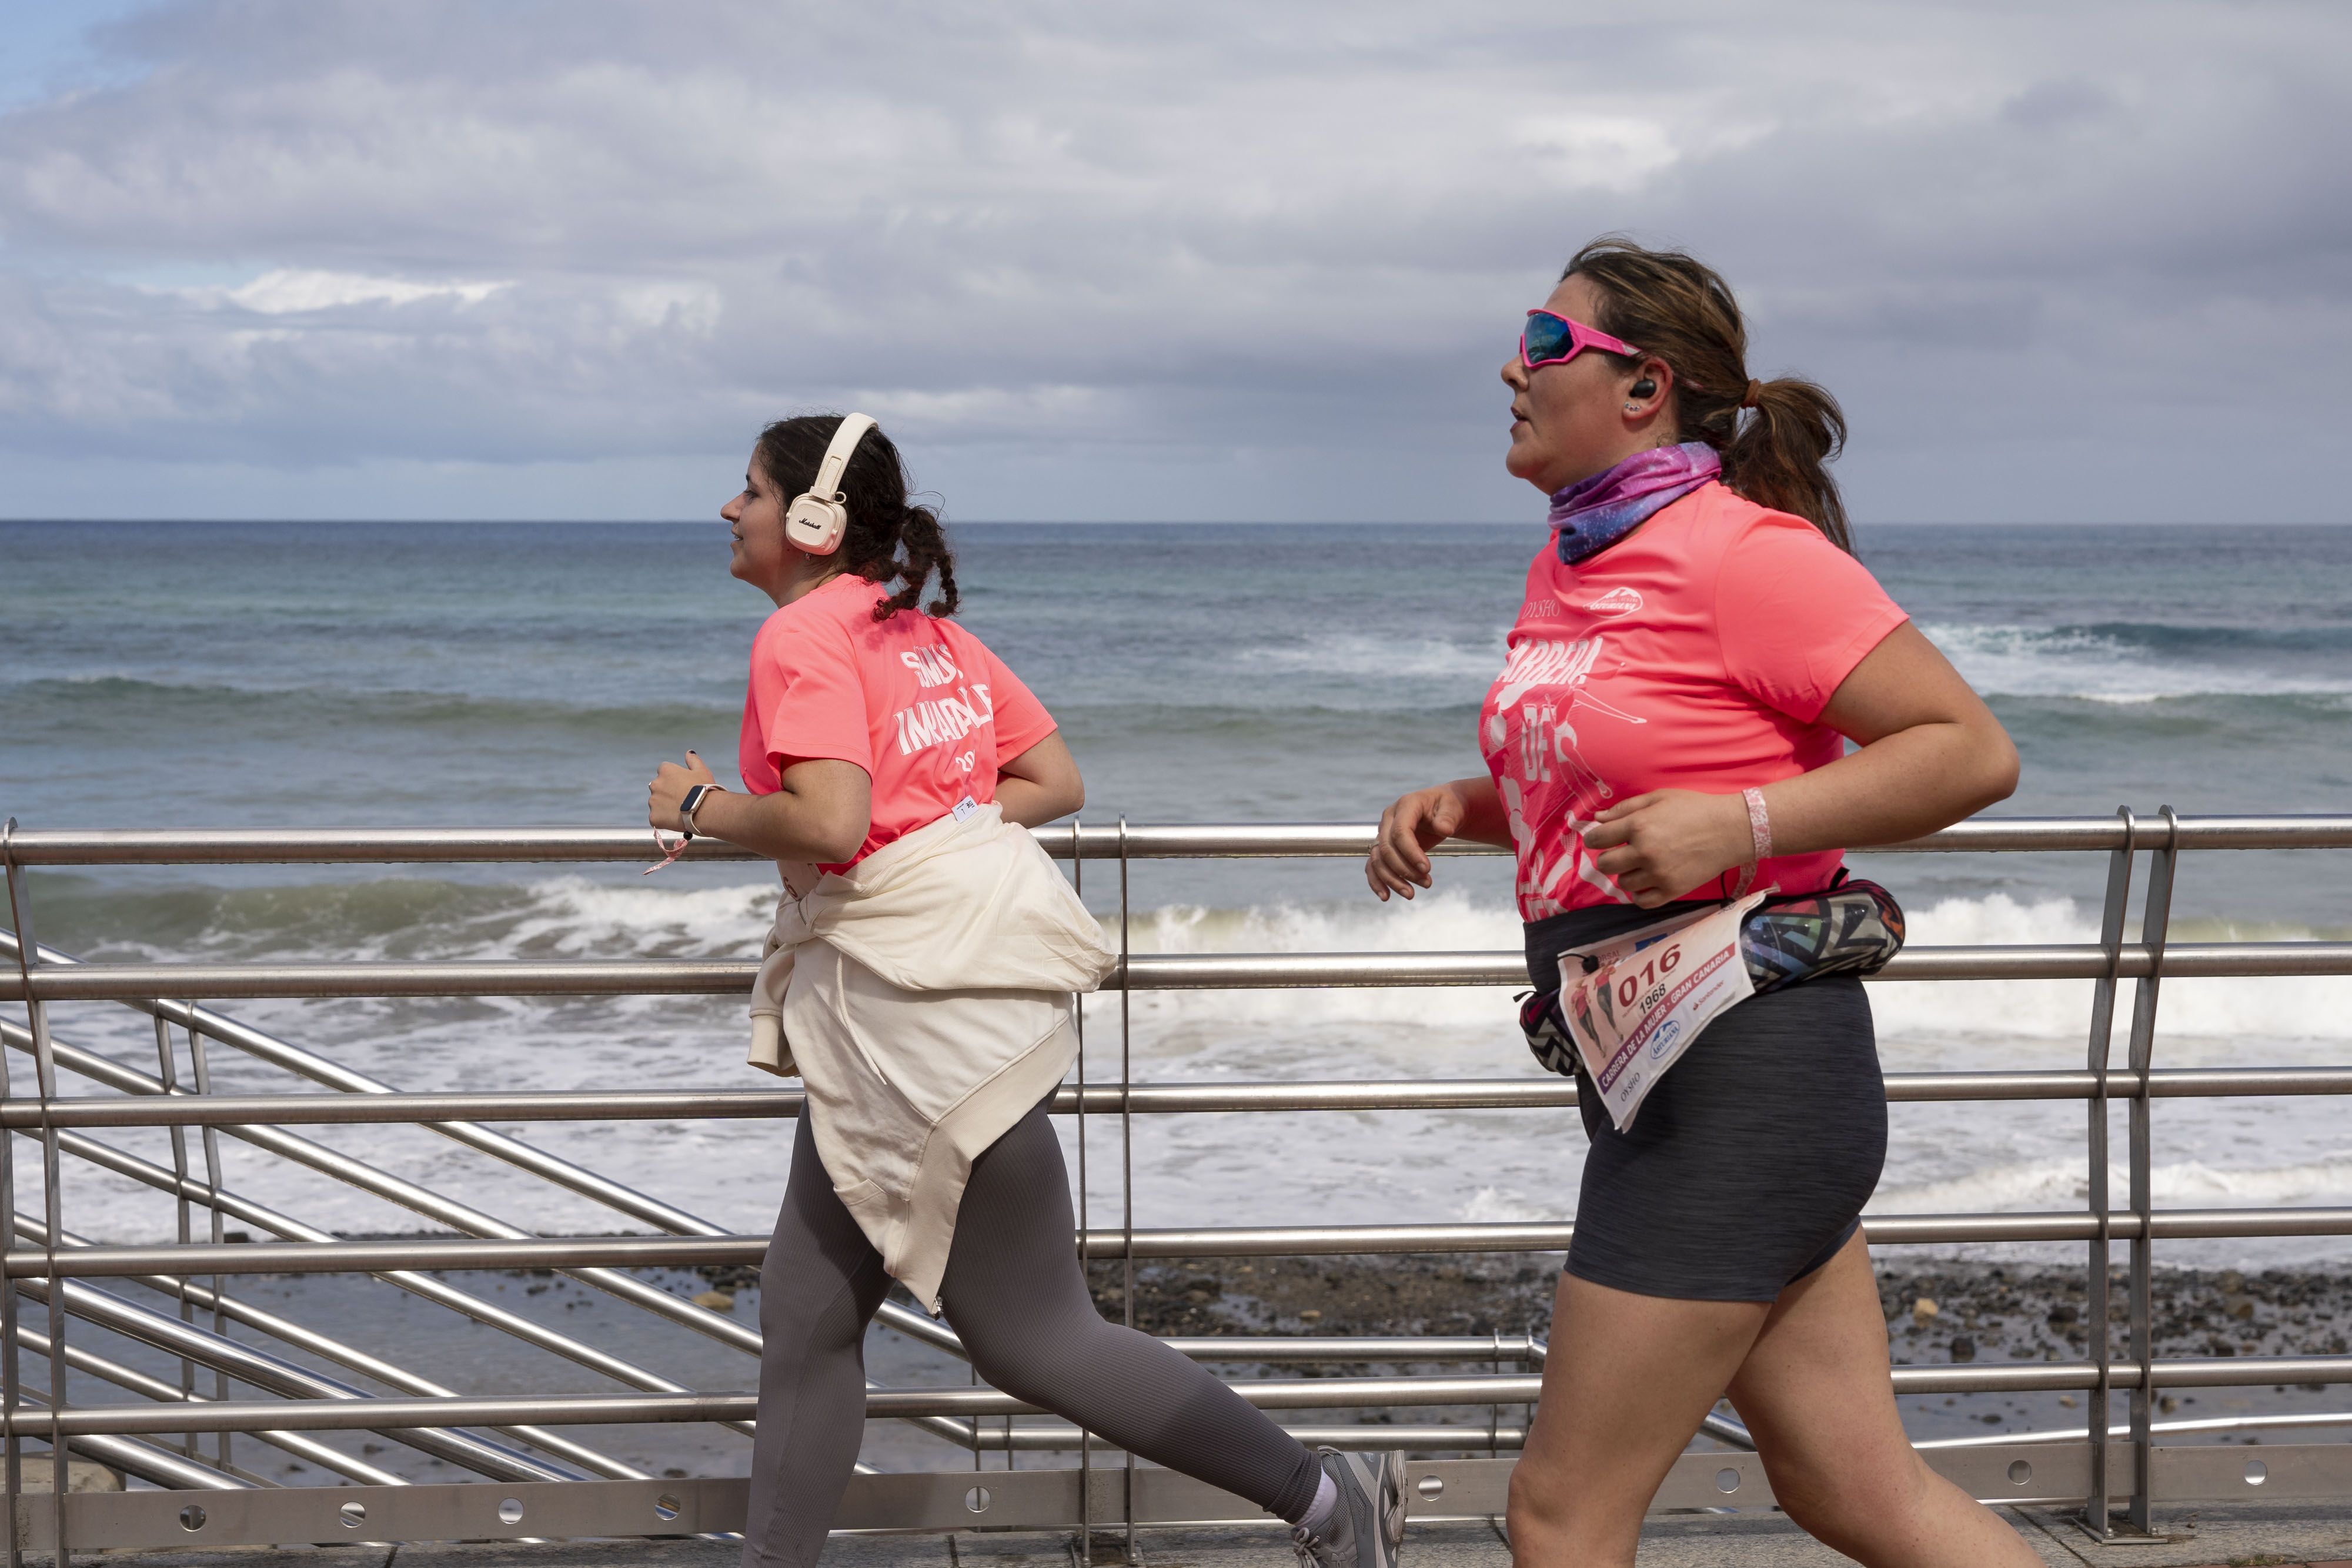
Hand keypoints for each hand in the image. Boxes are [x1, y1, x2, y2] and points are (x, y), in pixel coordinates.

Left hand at [648, 750, 717, 831]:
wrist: (705, 810)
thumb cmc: (705, 789)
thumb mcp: (702, 771)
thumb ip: (693, 760)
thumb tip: (689, 752)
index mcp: (665, 770)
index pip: (664, 771)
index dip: (674, 779)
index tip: (683, 786)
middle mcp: (655, 784)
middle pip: (659, 788)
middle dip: (667, 793)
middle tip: (683, 800)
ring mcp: (653, 801)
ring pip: (657, 804)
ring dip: (665, 807)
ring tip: (681, 812)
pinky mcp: (653, 817)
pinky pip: (656, 818)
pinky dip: (664, 820)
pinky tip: (677, 821)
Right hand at [1366, 785, 1467, 901]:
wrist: (1441, 809)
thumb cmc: (1448, 806)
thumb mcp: (1453, 807)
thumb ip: (1448, 817)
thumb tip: (1444, 828)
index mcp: (1406, 805)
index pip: (1400, 831)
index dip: (1411, 852)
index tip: (1427, 869)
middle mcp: (1389, 818)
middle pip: (1386, 848)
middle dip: (1404, 870)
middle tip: (1427, 883)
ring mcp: (1383, 832)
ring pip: (1378, 860)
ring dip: (1392, 880)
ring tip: (1411, 894)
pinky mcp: (1383, 847)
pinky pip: (1373, 865)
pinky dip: (1377, 881)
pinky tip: (1386, 896)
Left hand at [1581, 789, 1750, 907]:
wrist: (1730, 830)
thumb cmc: (1694, 808)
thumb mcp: (1659, 798)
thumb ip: (1625, 808)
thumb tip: (1598, 819)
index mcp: (1638, 826)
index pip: (1597, 839)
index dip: (1594, 839)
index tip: (1600, 839)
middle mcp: (1644, 852)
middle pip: (1605, 864)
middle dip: (1608, 857)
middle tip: (1621, 852)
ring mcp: (1658, 874)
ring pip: (1623, 883)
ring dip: (1627, 874)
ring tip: (1641, 864)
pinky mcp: (1672, 890)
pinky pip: (1642, 901)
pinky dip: (1639, 894)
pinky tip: (1646, 882)